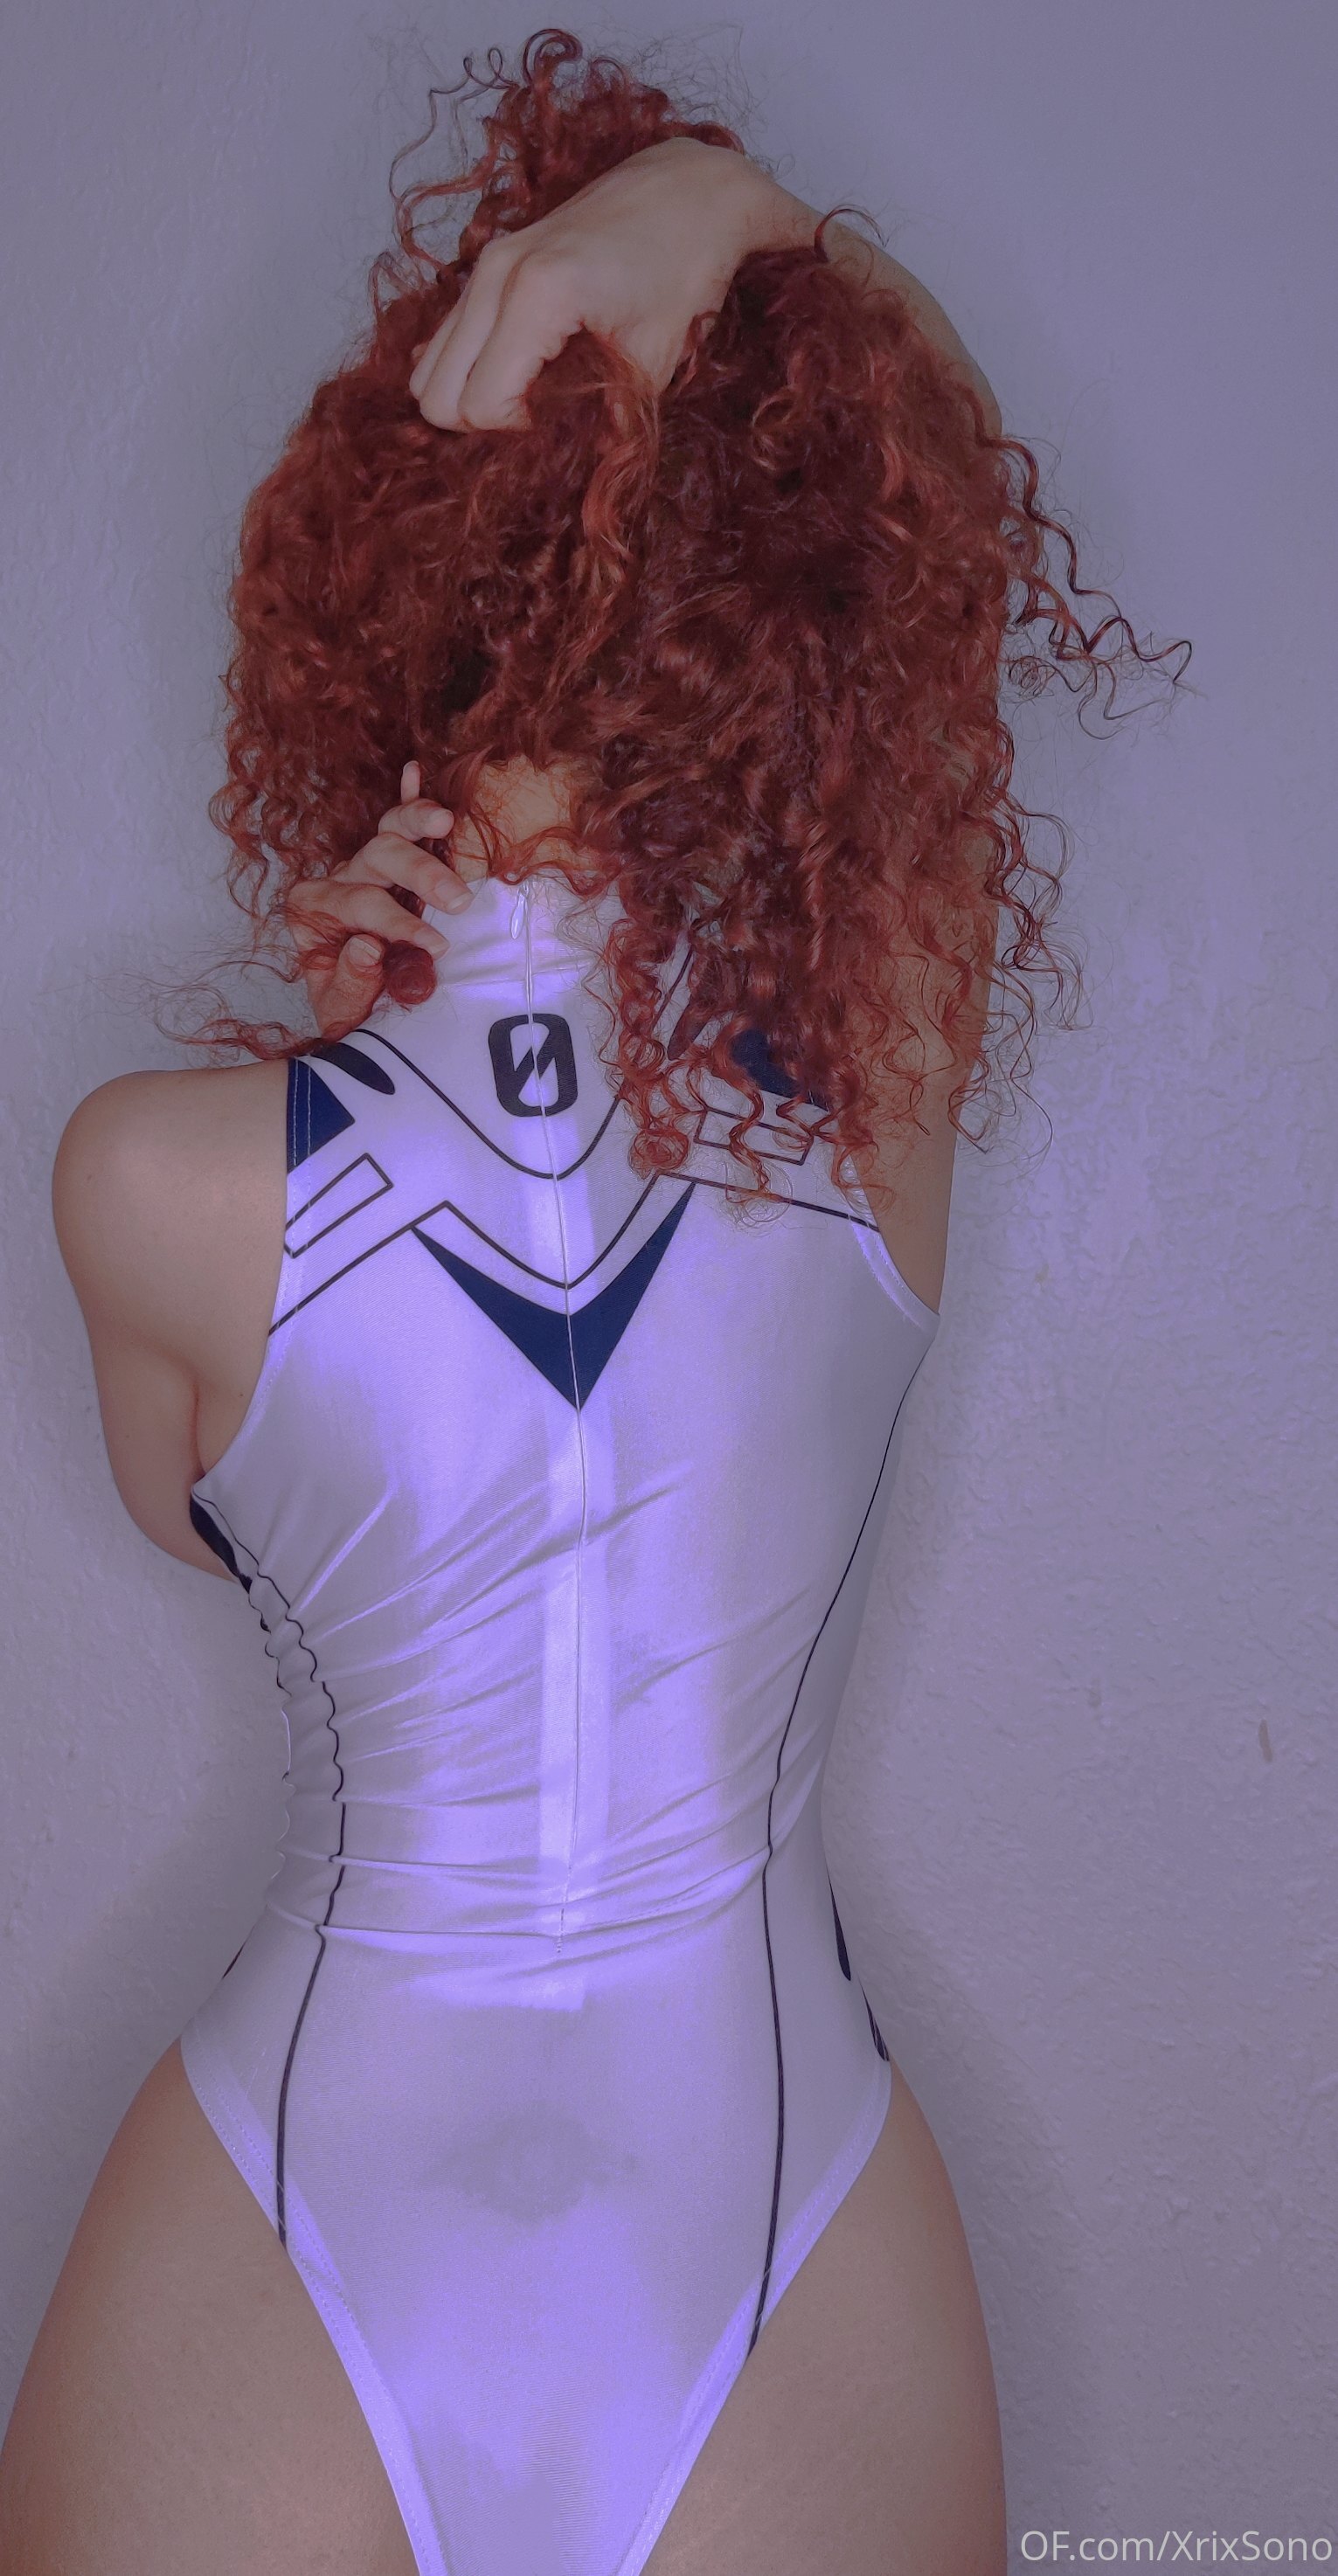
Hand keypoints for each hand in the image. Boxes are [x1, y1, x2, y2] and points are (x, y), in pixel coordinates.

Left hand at [286, 762, 485, 1035]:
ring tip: (444, 821)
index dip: (400, 925)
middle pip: (377, 858)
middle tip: (458, 898)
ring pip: (388, 831)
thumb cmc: (351, 1009)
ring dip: (417, 821)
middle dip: (419, 873)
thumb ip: (351, 981)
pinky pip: (395, 825)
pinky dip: (407, 798)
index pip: (362, 907)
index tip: (437, 944)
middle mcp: (337, 881)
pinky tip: (414, 770)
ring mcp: (362, 868)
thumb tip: (368, 947)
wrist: (356, 1015)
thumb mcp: (343, 1010)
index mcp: (315, 911)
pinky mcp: (387, 865)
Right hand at [408, 136, 783, 429]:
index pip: (480, 404)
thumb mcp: (656, 357)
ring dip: (470, 396)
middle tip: (539, 419)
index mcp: (538, 294)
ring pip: (427, 367)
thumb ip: (609, 418)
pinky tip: (520, 369)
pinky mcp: (488, 261)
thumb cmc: (685, 267)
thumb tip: (579, 470)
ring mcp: (485, 262)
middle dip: (481, 423)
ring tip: (531, 396)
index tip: (562, 424)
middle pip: (433, 393)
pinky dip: (469, 367)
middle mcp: (496, 273)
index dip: (516, 433)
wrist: (690, 189)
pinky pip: (446, 336)